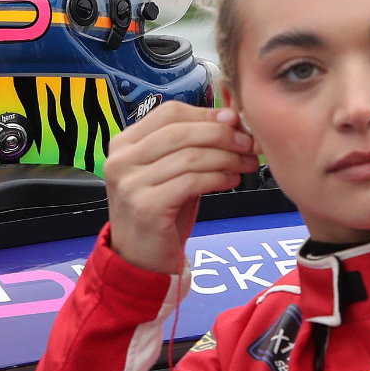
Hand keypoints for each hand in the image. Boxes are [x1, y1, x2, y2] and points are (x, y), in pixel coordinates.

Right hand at [103, 104, 259, 273]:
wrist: (140, 257)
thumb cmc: (160, 210)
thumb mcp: (171, 169)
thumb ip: (191, 143)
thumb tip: (230, 116)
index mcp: (124, 143)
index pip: (170, 113)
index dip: (206, 114)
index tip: (235, 122)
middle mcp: (121, 160)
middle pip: (181, 131)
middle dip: (222, 134)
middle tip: (248, 143)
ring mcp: (130, 184)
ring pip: (190, 156)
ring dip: (226, 158)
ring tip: (245, 164)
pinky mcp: (146, 207)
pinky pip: (192, 182)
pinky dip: (218, 178)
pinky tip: (231, 180)